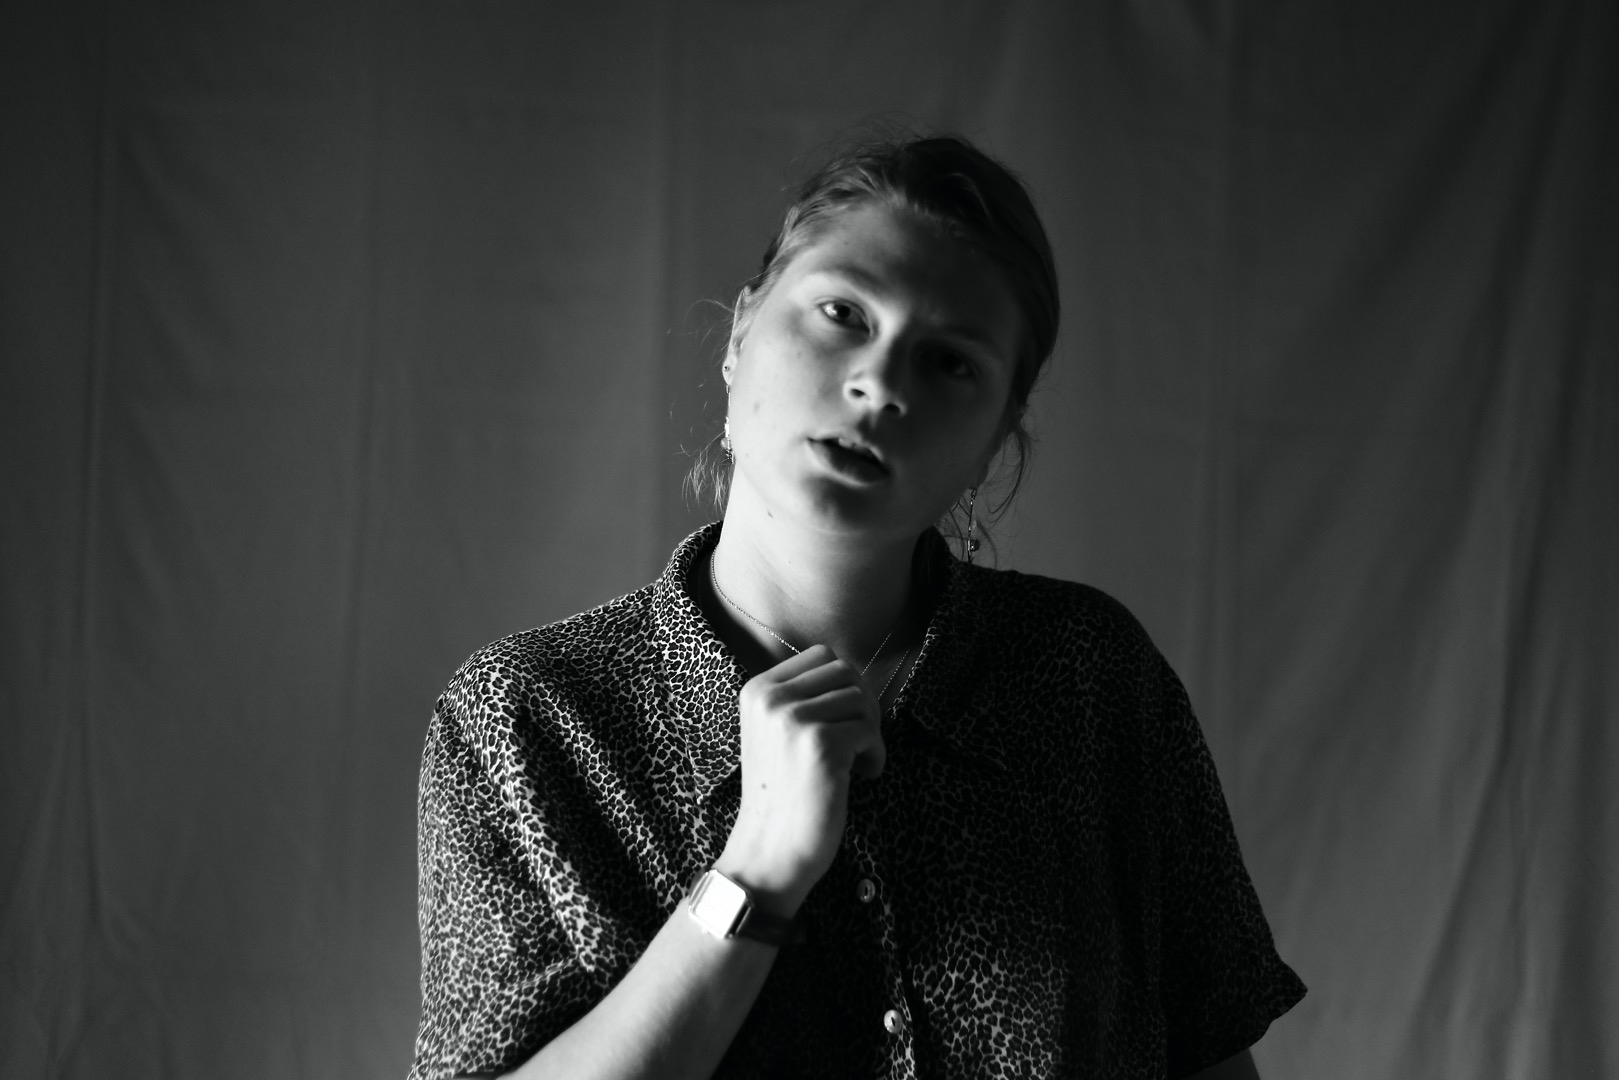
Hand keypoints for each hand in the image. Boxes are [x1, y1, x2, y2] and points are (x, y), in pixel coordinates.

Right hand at [714, 644, 884, 916]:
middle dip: (863, 704)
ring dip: (870, 731)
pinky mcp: (820, 743)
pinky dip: (875, 754)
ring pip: (861, 699)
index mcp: (758, 690)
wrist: (769, 850)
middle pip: (846, 671)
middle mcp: (771, 698)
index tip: (844, 719)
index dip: (845, 685)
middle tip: (859, 740)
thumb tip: (856, 676)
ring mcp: (794, 718)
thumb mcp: (776, 733)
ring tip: (857, 761)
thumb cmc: (782, 796)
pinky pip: (869, 730)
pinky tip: (862, 776)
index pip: (822, 656)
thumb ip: (803, 698)